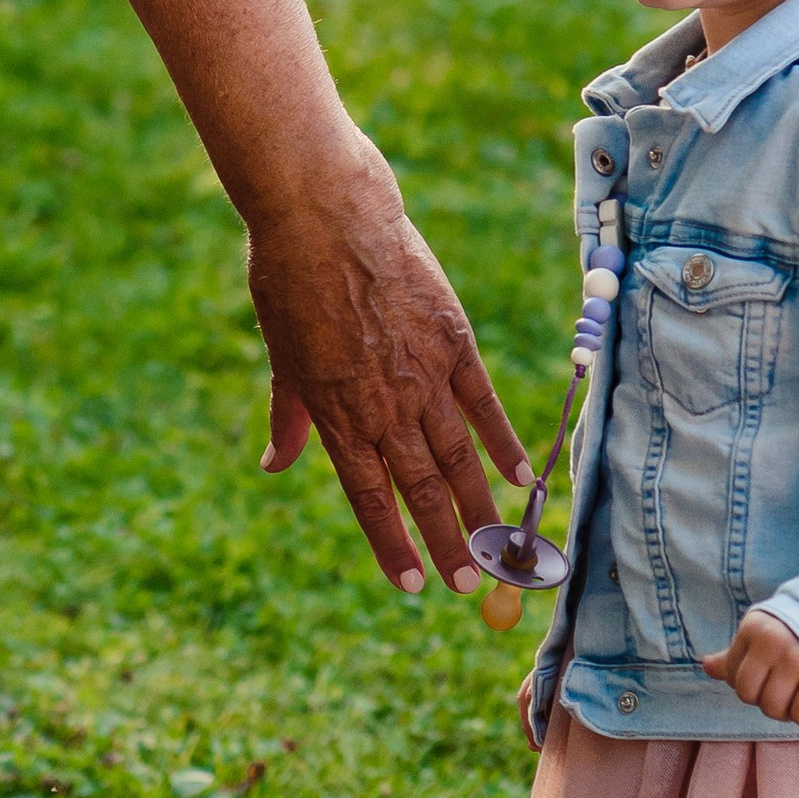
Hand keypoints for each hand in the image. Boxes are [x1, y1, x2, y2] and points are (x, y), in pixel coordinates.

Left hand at [249, 145, 530, 595]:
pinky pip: (483, 403)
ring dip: (479, 505)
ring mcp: (423, 374)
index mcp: (337, 413)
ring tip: (499, 547)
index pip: (368, 497)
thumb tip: (276, 462)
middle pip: (420, 488)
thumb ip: (290, 417)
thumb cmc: (288, 279)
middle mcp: (383, 404)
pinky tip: (522, 476)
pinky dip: (503, 441)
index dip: (391, 544)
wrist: (324, 213)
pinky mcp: (453, 340)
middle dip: (447, 542)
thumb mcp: (281, 356)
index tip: (412, 584)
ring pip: (457, 455)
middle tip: (468, 583)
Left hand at [700, 607, 798, 727]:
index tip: (769, 673)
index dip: (749, 682)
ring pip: (772, 709)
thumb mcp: (765, 634)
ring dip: (785, 709)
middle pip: (748, 695)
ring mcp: (797, 660)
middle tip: (783, 687)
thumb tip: (707, 667)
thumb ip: (737, 654)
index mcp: (754, 629)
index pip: (732, 676)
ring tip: (797, 693)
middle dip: (763, 698)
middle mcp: (773, 643)